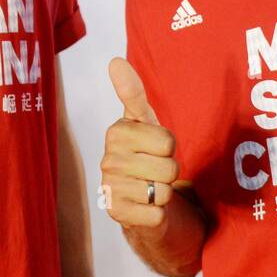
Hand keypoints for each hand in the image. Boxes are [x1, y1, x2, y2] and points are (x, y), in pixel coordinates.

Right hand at [101, 58, 178, 229]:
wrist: (138, 199)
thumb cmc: (144, 154)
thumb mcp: (144, 122)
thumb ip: (132, 93)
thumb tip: (115, 61)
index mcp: (116, 132)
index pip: (167, 141)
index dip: (169, 147)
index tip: (154, 148)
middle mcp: (107, 160)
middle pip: (169, 167)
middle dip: (169, 171)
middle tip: (154, 170)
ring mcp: (110, 188)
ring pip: (163, 191)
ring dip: (163, 192)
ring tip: (149, 187)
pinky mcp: (116, 215)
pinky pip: (156, 214)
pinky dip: (158, 213)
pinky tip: (144, 207)